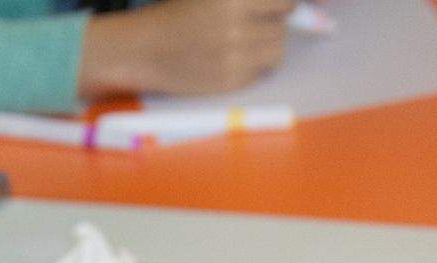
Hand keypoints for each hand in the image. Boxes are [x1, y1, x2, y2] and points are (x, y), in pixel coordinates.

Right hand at [80, 0, 294, 100]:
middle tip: (244, 25)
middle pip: (282, 27)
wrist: (142, 49)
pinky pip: (259, 71)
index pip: (285, 2)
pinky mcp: (232, 81)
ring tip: (238, 42)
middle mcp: (239, 26)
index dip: (278, 5)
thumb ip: (252, 1)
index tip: (274, 8)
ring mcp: (237, 56)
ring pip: (276, 51)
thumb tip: (294, 7)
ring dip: (264, 45)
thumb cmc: (175, 14)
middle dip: (270, 24)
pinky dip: (250, 65)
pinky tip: (225, 59)